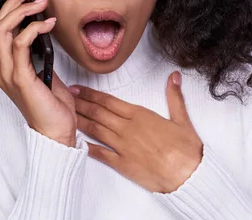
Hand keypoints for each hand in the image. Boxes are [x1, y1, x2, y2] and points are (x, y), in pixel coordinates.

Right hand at [0, 0, 76, 146]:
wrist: (56, 132)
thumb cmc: (53, 105)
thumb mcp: (46, 71)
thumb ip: (40, 52)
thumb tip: (42, 29)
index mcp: (5, 64)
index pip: (0, 25)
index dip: (10, 2)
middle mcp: (1, 66)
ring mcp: (7, 72)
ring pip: (4, 29)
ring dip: (23, 8)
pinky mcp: (19, 78)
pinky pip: (21, 44)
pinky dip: (34, 28)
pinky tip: (49, 22)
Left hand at [70, 72, 202, 192]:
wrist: (186, 174)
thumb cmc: (185, 149)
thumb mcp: (182, 118)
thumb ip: (174, 96)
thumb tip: (174, 76)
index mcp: (140, 115)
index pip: (109, 101)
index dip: (91, 94)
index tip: (78, 88)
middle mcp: (127, 128)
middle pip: (98, 113)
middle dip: (80, 104)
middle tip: (65, 97)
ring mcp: (122, 146)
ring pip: (96, 130)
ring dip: (80, 121)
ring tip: (67, 114)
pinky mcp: (122, 163)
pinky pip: (100, 154)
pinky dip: (87, 147)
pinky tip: (77, 142)